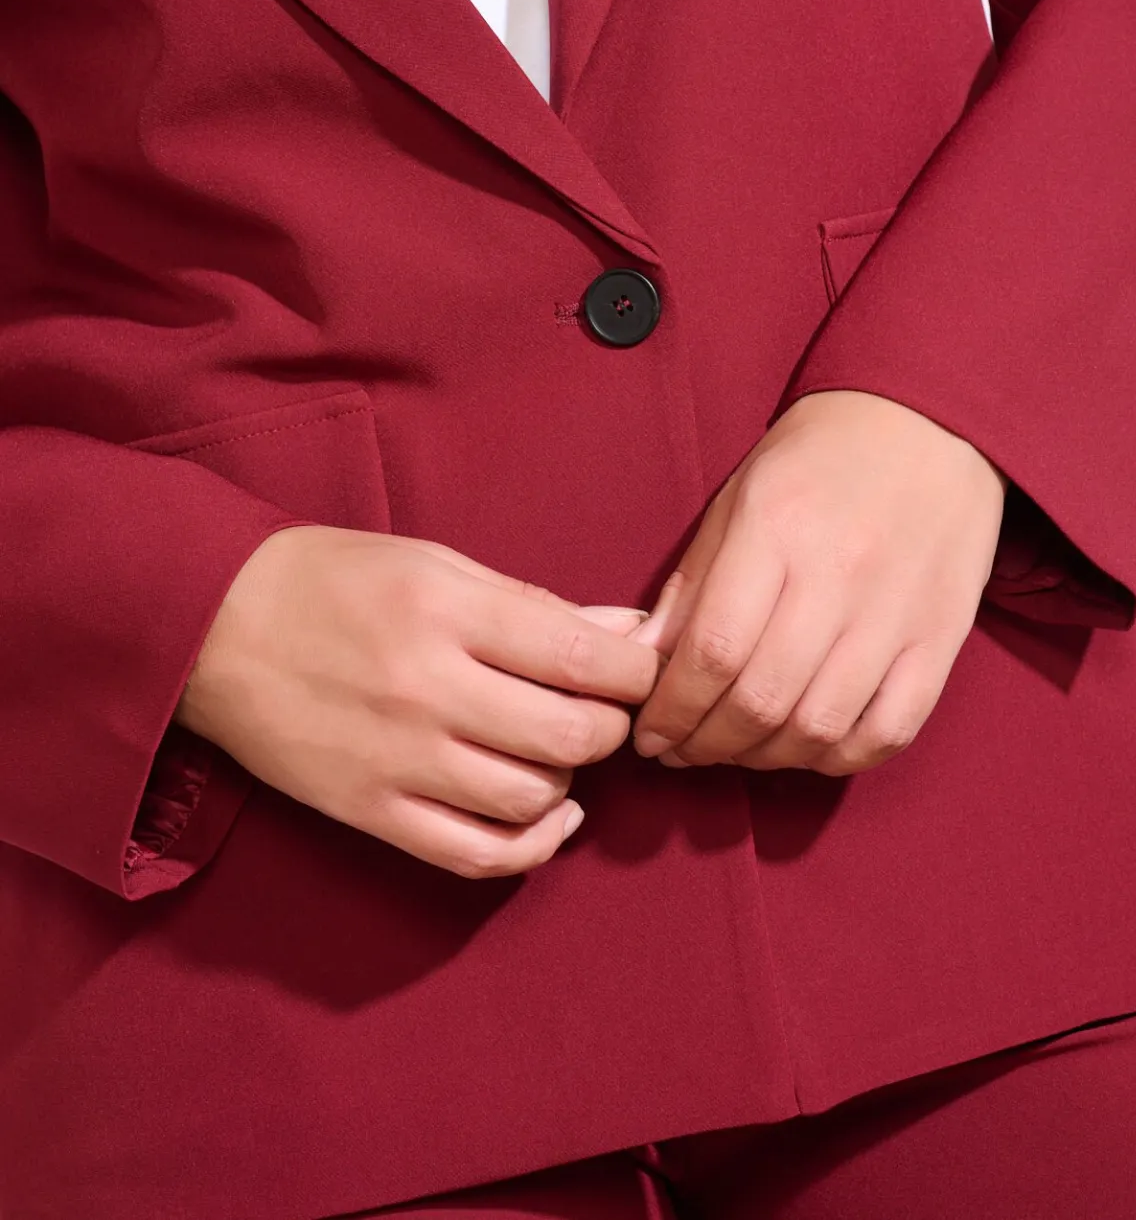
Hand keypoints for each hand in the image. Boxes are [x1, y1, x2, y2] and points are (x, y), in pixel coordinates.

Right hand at [174, 525, 658, 877]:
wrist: (212, 626)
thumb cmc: (332, 580)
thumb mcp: (434, 562)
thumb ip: (531, 604)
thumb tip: (623, 631)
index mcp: (444, 611)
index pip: (580, 657)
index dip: (635, 670)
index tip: (641, 668)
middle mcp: (425, 689)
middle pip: (569, 736)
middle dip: (612, 726)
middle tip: (606, 709)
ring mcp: (396, 760)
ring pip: (532, 799)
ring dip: (570, 779)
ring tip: (559, 749)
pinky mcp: (369, 812)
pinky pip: (474, 854)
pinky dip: (531, 847)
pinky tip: (551, 819)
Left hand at [629, 389, 1007, 774]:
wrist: (928, 422)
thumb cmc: (818, 459)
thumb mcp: (738, 498)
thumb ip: (693, 584)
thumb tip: (644, 660)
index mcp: (777, 528)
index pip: (712, 649)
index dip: (672, 709)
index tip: (650, 732)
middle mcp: (840, 574)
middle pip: (762, 698)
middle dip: (707, 743)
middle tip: (682, 750)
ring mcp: (898, 612)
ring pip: (821, 726)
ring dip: (764, 758)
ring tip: (735, 751)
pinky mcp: (943, 637)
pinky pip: (889, 730)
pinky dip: (838, 756)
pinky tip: (805, 747)